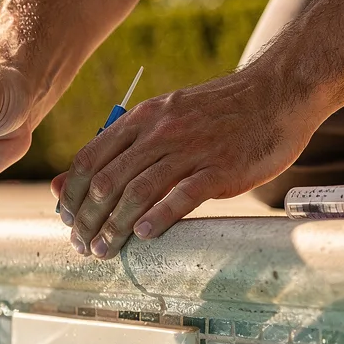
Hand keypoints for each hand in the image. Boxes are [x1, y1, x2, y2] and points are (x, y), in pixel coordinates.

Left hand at [54, 64, 327, 256]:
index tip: (67, 221)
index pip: (90, 159)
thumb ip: (119, 148)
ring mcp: (191, 149)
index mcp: (142, 118)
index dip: (72, 195)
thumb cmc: (217, 114)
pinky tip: (143, 235)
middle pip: (108, 181)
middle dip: (88, 219)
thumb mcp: (163, 118)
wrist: (277, 93)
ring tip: (104, 250)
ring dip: (114, 227)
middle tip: (82, 246)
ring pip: (137, 192)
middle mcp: (160, 131)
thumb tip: (65, 182)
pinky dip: (158, 217)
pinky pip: (182, 196)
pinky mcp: (220, 168)